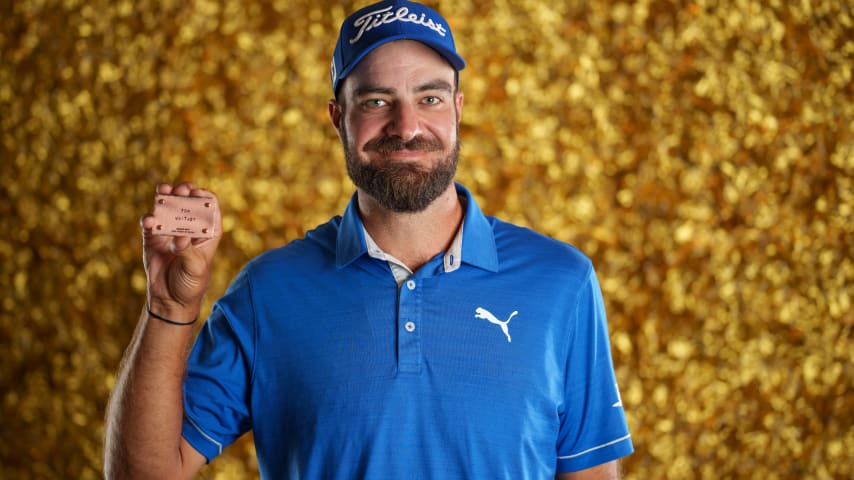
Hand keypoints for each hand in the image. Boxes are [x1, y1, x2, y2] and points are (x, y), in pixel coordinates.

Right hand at [140, 183, 221, 320]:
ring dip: (165, 196)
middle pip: (187, 202)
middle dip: (184, 192)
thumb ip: (188, 252)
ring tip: (164, 191)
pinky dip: (148, 219)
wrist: (170, 300)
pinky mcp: (153, 237)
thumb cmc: (191, 283)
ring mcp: (170, 230)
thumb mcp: (195, 269)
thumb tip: (180, 239)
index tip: (197, 193)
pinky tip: (149, 220)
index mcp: (208, 232)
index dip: (205, 197)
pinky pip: (150, 223)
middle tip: (180, 189)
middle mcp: (189, 227)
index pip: (209, 207)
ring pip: (167, 207)